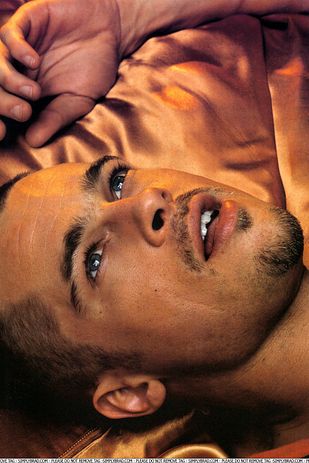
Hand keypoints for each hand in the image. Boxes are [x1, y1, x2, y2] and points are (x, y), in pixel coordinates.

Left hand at [0, 0, 120, 146]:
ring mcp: (21, 45)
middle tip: (23, 113)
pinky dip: (17, 49)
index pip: (5, 105)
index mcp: (27, 91)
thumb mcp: (77, 100)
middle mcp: (19, 69)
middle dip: (2, 103)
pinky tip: (33, 61)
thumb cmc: (95, 68)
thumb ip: (55, 118)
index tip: (5, 134)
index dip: (0, 118)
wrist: (112, 32)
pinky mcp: (28, 21)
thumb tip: (33, 142)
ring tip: (32, 91)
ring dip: (8, 79)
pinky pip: (9, 35)